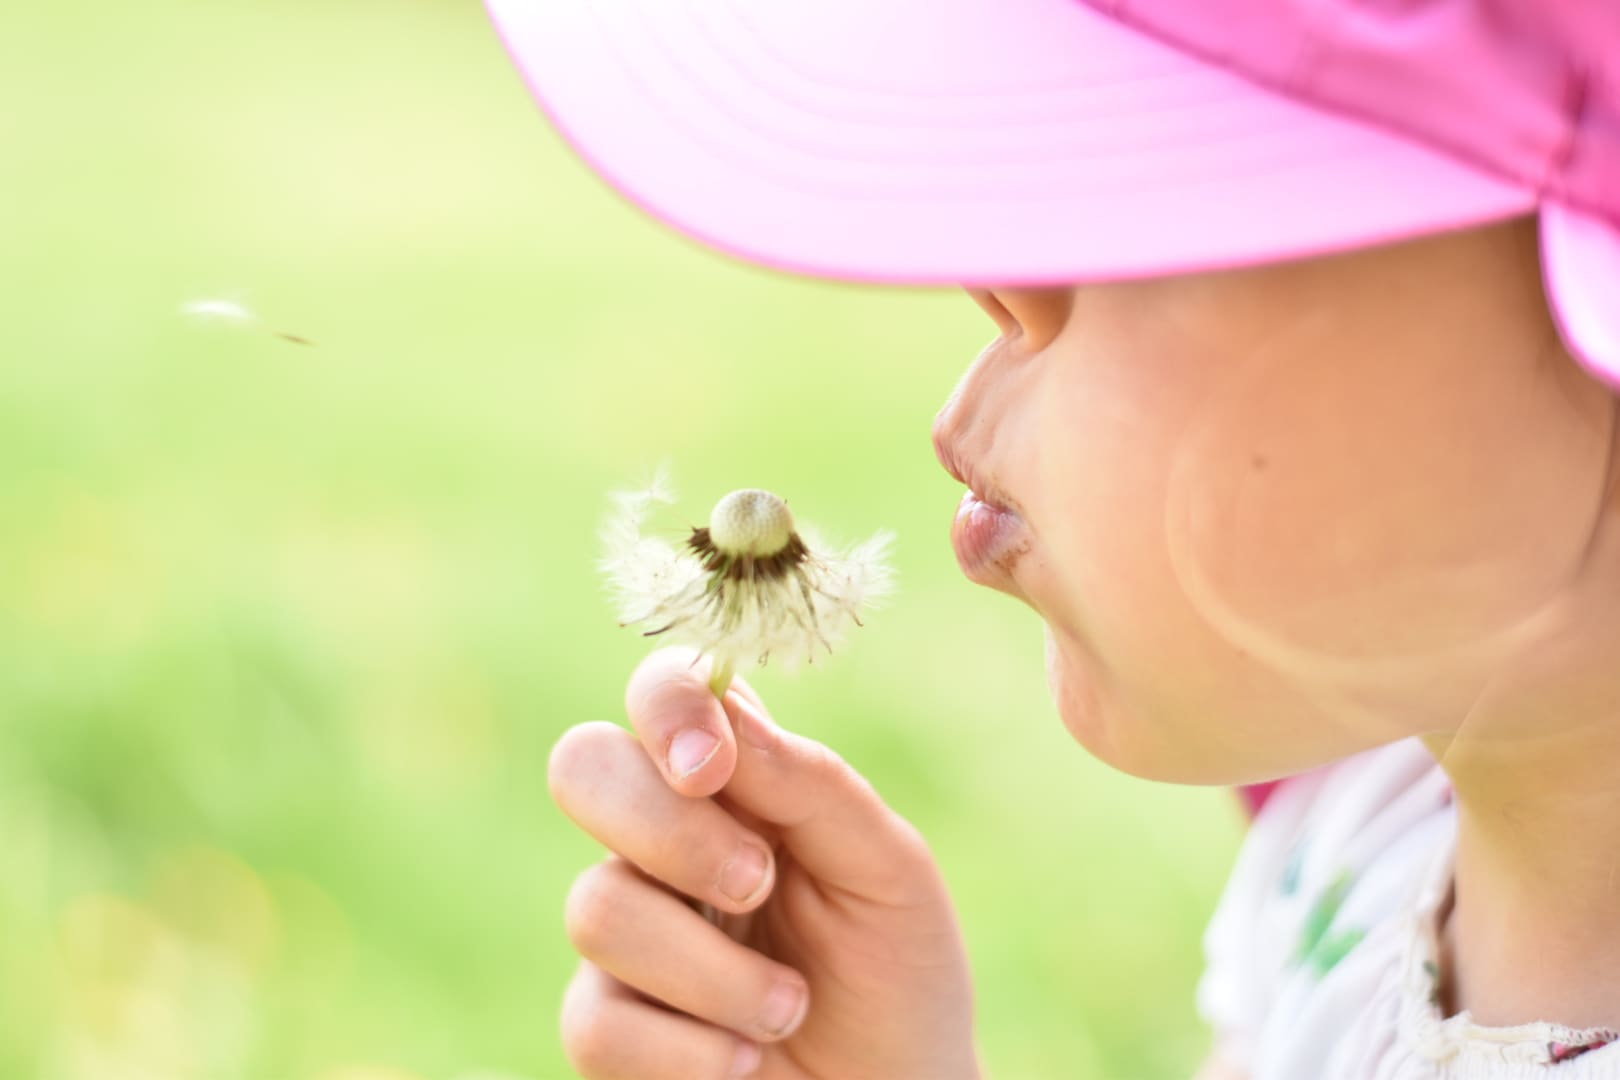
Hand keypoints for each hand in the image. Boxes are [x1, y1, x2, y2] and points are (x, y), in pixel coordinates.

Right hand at [551, 648, 979, 1079]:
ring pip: (599, 907)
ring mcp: (627, 931)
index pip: (662, 693)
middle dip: (666, 828)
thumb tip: (724, 715)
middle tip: (756, 884)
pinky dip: (689, 1049)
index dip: (667, 707)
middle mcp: (663, 839)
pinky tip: (747, 1060)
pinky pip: (596, 1021)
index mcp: (734, 781)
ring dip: (712, 970)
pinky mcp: (609, 1026)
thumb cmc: (896, 970)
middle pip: (583, 767)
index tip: (712, 768)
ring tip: (787, 1006)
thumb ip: (811, 785)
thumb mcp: (887, 868)